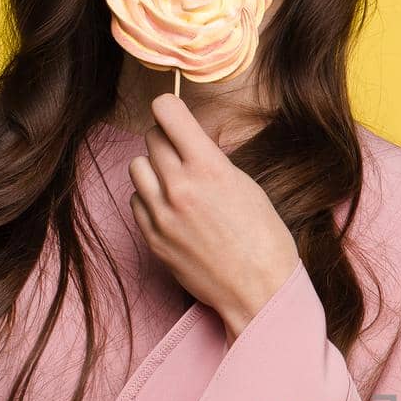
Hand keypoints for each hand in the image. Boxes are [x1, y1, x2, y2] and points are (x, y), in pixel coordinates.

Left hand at [128, 93, 301, 336]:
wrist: (258, 291)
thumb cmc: (264, 240)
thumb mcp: (246, 186)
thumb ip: (211, 161)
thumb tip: (187, 142)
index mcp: (209, 168)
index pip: (166, 111)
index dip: (171, 110)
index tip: (176, 116)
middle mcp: (180, 187)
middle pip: (151, 137)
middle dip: (168, 140)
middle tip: (184, 155)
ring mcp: (161, 214)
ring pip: (137, 167)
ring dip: (154, 169)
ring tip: (176, 183)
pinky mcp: (152, 238)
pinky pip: (136, 201)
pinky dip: (150, 199)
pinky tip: (172, 210)